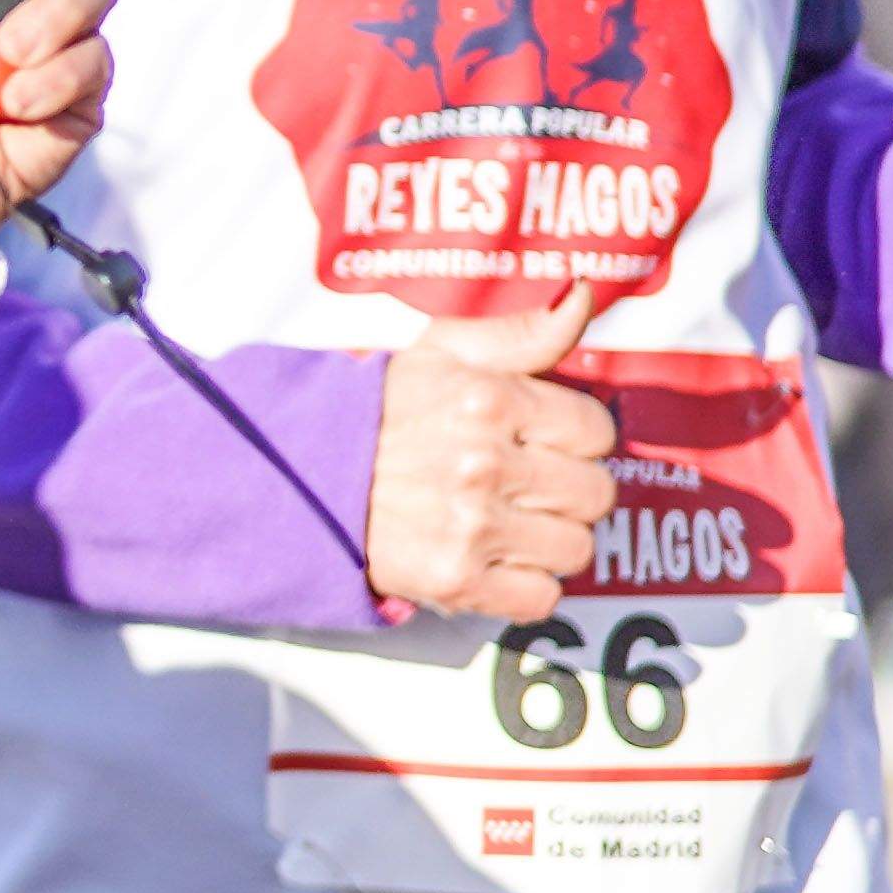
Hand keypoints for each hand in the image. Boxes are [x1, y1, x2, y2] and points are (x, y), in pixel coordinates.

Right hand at [367, 288, 616, 622]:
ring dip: (547, 540)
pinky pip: (541, 597)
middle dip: (566, 489)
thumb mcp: (438, 353)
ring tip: (506, 522)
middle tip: (524, 484)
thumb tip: (582, 295)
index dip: (573, 436)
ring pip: (575, 548)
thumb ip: (519, 333)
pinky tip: (490, 558)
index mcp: (486, 399)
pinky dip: (522, 586)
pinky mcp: (456, 580)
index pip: (595, 429)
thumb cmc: (375, 411)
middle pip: (595, 493)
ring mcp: (471, 526)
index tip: (540, 440)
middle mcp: (483, 463)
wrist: (296, 476)